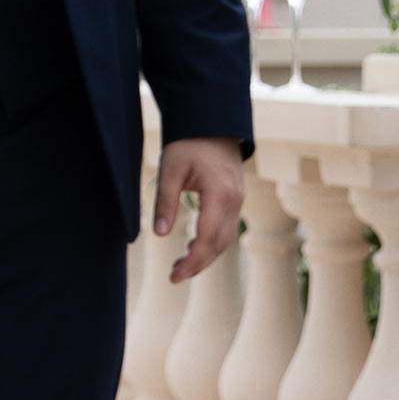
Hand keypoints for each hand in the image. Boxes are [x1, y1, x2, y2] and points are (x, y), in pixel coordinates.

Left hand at [156, 135, 244, 282]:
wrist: (213, 123)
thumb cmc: (188, 143)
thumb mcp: (170, 169)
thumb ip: (165, 202)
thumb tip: (159, 235)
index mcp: (219, 194)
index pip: (207, 238)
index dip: (192, 261)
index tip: (174, 276)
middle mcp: (235, 200)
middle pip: (220, 244)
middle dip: (198, 264)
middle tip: (174, 276)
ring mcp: (239, 200)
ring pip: (226, 239)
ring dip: (206, 256)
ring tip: (181, 266)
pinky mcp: (236, 199)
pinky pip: (227, 229)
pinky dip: (212, 244)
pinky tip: (194, 248)